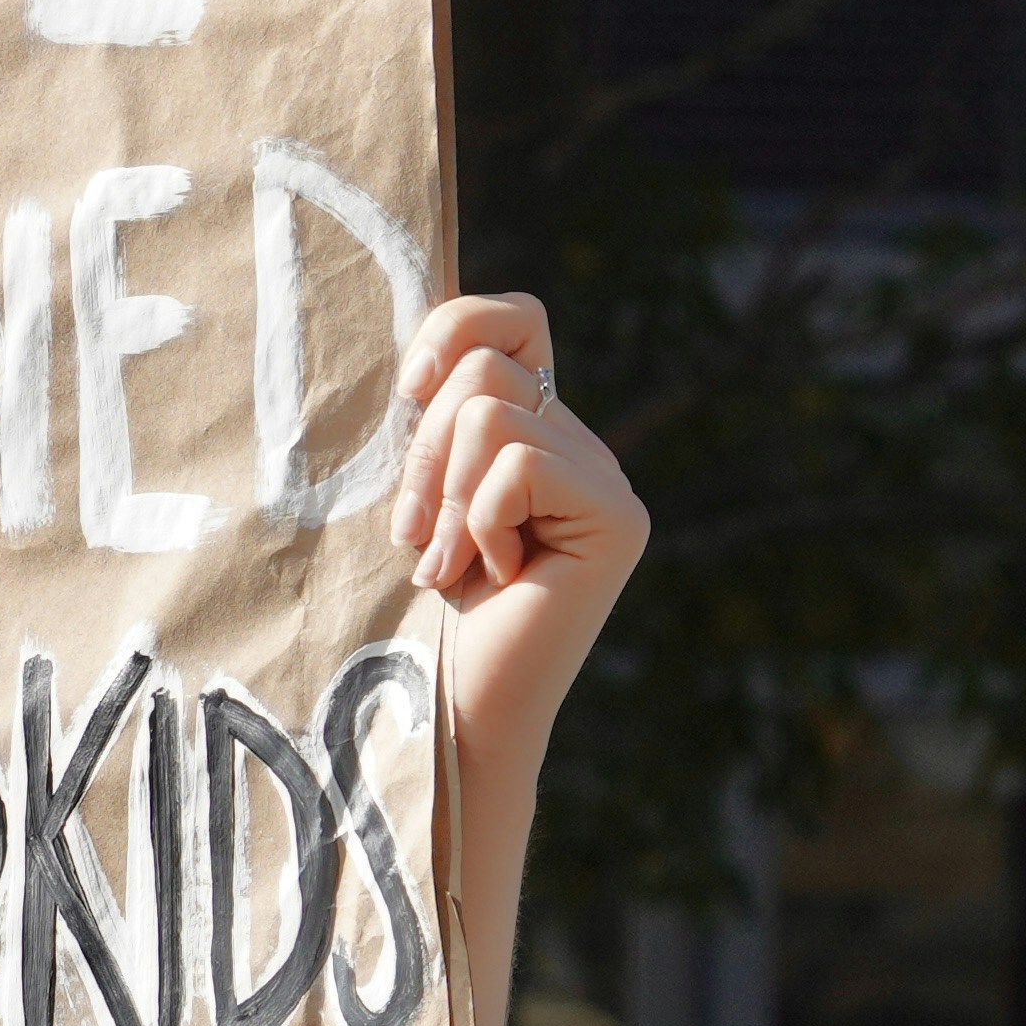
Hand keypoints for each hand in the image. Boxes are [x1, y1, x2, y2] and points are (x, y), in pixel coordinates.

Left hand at [382, 290, 643, 762]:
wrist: (445, 705)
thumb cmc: (414, 609)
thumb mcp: (414, 491)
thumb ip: (433, 419)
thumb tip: (425, 359)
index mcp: (536, 431)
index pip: (516, 320)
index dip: (454, 328)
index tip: (407, 393)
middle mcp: (583, 447)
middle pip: (484, 370)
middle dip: (425, 453)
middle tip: (419, 537)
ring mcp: (607, 481)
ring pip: (492, 412)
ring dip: (447, 496)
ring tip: (452, 563)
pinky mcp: (618, 519)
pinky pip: (518, 464)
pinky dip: (480, 522)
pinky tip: (492, 577)